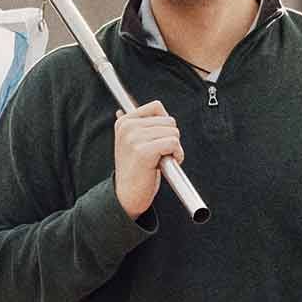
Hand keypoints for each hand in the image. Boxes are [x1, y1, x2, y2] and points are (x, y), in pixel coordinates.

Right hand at [112, 101, 181, 218]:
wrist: (127, 195)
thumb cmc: (136, 170)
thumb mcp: (132, 142)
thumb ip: (139, 124)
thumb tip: (144, 108)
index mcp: (124, 121)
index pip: (157, 106)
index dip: (166, 125)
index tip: (158, 140)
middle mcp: (127, 127)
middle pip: (169, 121)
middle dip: (171, 138)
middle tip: (159, 154)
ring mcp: (134, 138)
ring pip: (174, 132)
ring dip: (175, 148)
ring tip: (161, 160)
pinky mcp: (144, 151)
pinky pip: (174, 143)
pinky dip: (177, 155)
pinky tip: (165, 165)